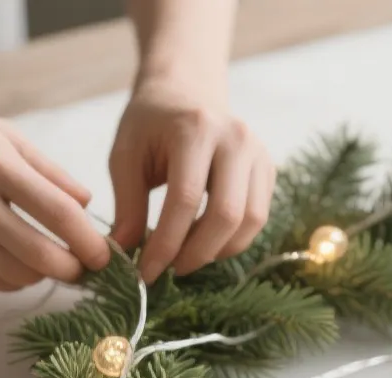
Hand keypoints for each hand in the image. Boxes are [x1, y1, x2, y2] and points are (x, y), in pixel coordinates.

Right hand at [0, 101, 110, 290]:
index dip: (90, 242)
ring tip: (51, 264)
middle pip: (42, 257)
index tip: (105, 254)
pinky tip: (20, 268)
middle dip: (73, 270)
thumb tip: (86, 203)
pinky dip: (13, 281)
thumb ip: (45, 168)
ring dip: (42, 276)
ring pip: (16, 275)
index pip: (60, 214)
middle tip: (84, 268)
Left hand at [109, 75, 272, 279]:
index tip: (145, 273)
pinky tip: (203, 243)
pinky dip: (232, 241)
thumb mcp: (125, 155)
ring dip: (217, 251)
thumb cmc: (150, 123)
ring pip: (250, 221)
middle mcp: (236, 139)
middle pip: (227, 215)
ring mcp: (258, 153)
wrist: (186, 89)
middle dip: (195, 254)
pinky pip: (257, 217)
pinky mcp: (267, 169)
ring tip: (185, 258)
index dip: (165, 245)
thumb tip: (124, 254)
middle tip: (168, 271)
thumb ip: (127, 204)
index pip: (185, 200)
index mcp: (196, 129)